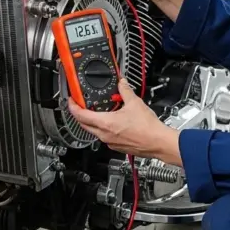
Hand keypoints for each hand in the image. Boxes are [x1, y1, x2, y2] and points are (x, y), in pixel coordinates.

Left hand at [67, 78, 182, 165]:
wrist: (158, 142)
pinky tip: (113, 121)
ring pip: (94, 131)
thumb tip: (121, 83)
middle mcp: (104, 135)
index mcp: (105, 124)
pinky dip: (104, 128)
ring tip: (99, 111)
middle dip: (80, 114)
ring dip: (93, 121)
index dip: (72, 106)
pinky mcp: (117, 146)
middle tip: (81, 105)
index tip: (71, 100)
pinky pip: (104, 136)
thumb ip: (125, 91)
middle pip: (84, 124)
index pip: (80, 115)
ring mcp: (110, 142)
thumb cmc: (148, 128)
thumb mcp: (135, 103)